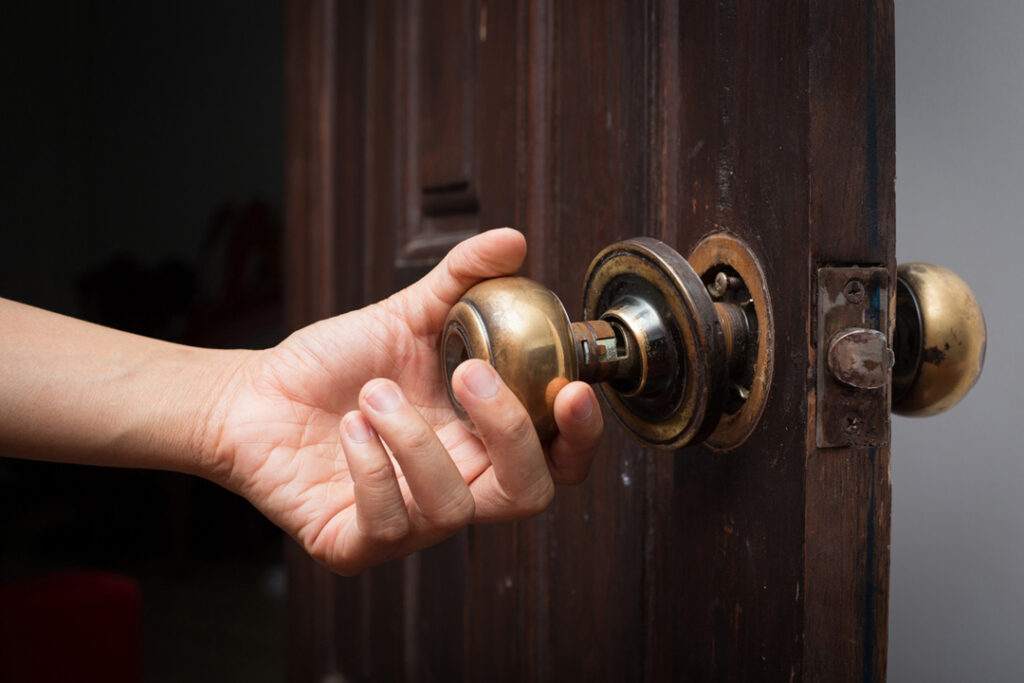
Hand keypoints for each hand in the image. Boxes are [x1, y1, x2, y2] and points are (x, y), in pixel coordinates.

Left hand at [206, 229, 603, 574]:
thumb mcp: (405, 315)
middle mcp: (457, 487)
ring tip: (375, 393)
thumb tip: (513, 241)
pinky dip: (371, 467)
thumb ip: (462, 281)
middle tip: (469, 373)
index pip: (557, 459)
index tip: (572, 389)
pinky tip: (350, 427)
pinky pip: (388, 522)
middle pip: (528, 494)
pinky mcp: (357, 545)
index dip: (579, 436)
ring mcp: (410, 523)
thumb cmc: (336, 365)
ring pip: (453, 508)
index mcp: (480, 441)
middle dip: (509, 432)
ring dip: (415, 439)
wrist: (255, 393)